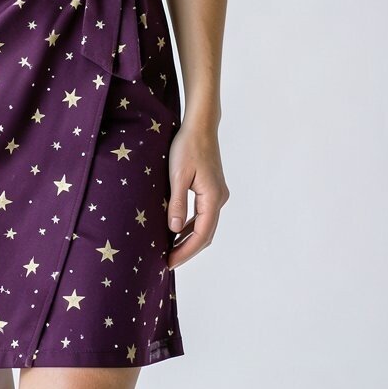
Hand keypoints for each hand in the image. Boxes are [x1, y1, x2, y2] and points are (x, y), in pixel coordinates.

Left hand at [165, 122, 229, 269]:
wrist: (200, 126)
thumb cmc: (187, 146)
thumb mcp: (178, 175)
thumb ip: (177, 203)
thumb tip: (174, 230)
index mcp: (213, 198)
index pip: (201, 235)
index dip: (186, 251)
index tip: (170, 262)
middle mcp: (219, 199)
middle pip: (206, 234)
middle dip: (188, 249)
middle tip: (168, 261)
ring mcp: (217, 194)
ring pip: (205, 225)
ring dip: (189, 239)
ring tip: (171, 249)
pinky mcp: (212, 189)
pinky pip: (203, 215)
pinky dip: (191, 225)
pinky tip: (177, 229)